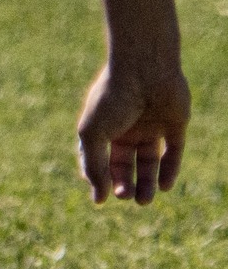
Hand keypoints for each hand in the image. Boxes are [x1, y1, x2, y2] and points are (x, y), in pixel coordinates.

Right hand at [77, 56, 188, 203]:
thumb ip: (95, 166)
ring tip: (144, 200)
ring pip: (149, 162)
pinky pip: (174, 151)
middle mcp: (126, 128)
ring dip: (147, 183)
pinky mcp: (174, 124)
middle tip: (126, 197)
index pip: (99, 160)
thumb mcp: (93, 134)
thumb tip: (100, 198)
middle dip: (124, 183)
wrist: (144, 69)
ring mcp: (151, 126)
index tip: (101, 198)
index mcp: (102, 128)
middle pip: (125, 164)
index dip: (98, 179)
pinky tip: (165, 186)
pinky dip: (170, 170)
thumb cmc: (112, 97)